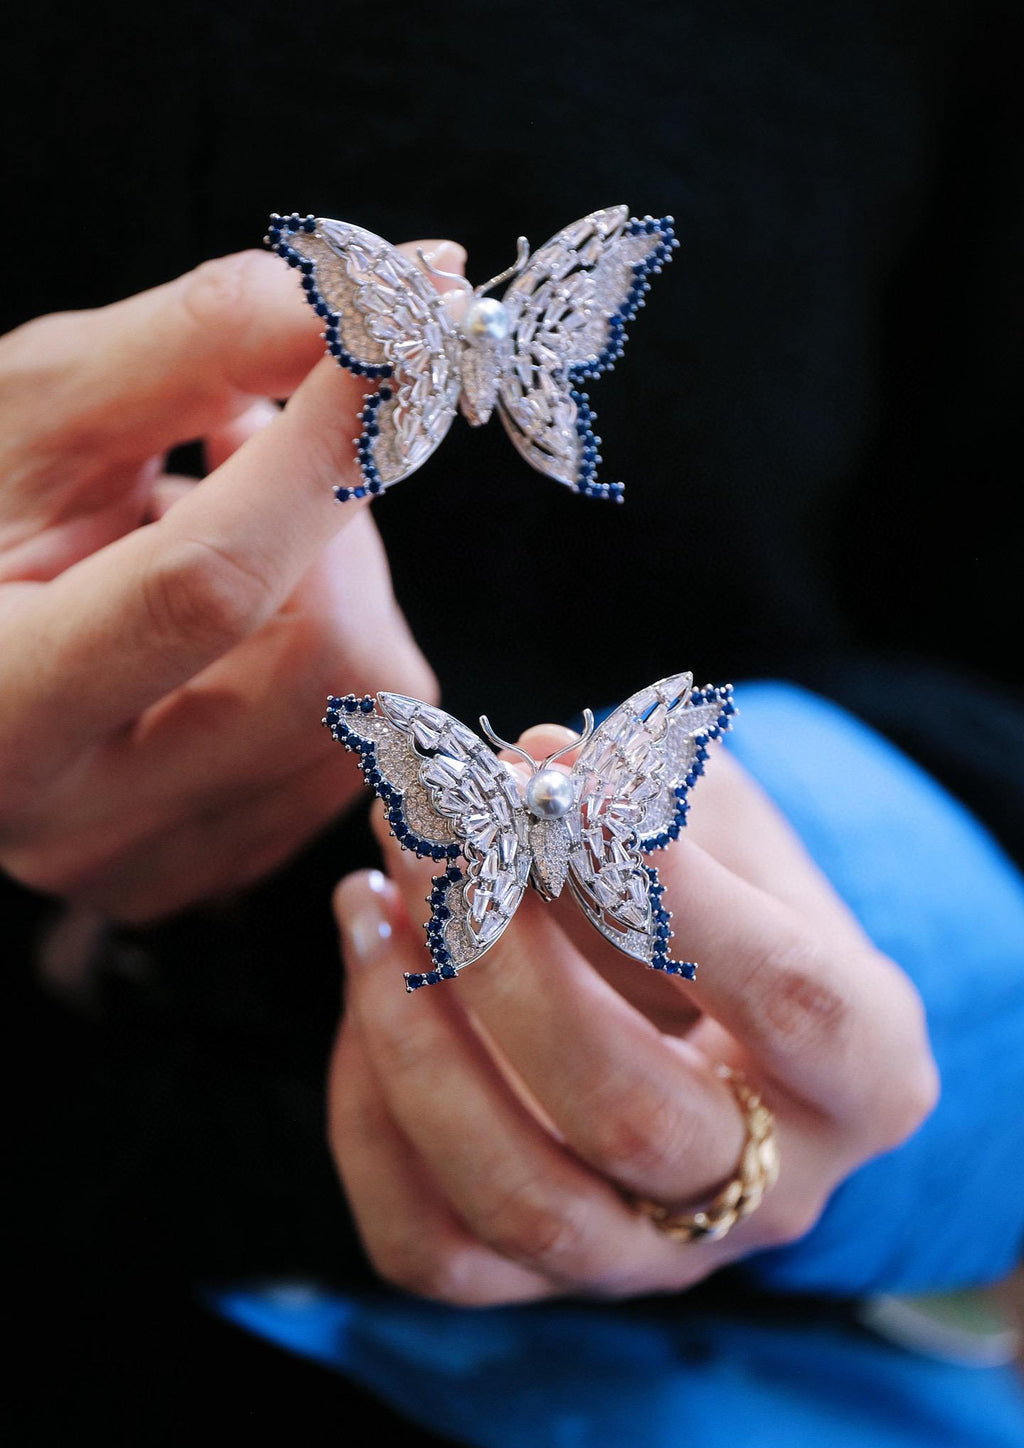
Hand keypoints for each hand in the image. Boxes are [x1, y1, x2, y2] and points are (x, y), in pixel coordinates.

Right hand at [0, 240, 464, 919]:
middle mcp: (77, 820)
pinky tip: (236, 616)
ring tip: (213, 524)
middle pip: (315, 658)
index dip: (320, 455)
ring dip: (329, 575)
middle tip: (240, 438)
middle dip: (323, 519)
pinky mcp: (215, 869)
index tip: (402, 332)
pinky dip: (328, 646)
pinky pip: (360, 745)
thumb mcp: (34, 413)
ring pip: (361, 704)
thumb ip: (194, 345)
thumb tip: (390, 288)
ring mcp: (153, 862)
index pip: (206, 586)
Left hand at [329, 728, 936, 1303]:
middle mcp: (774, 1191)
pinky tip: (368, 989)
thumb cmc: (728, 898)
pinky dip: (371, 1112)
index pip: (784, 995)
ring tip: (368, 898)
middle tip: (430, 836)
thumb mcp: (721, 824)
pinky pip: (427, 1242)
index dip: (667, 890)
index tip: (553, 787)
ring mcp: (654, 1258)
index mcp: (867, 1069)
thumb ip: (644, 789)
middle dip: (507, 962)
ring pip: (520, 1197)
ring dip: (416, 1037)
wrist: (706, 1016)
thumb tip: (531, 765)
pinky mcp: (541, 1286)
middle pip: (632, 1112)